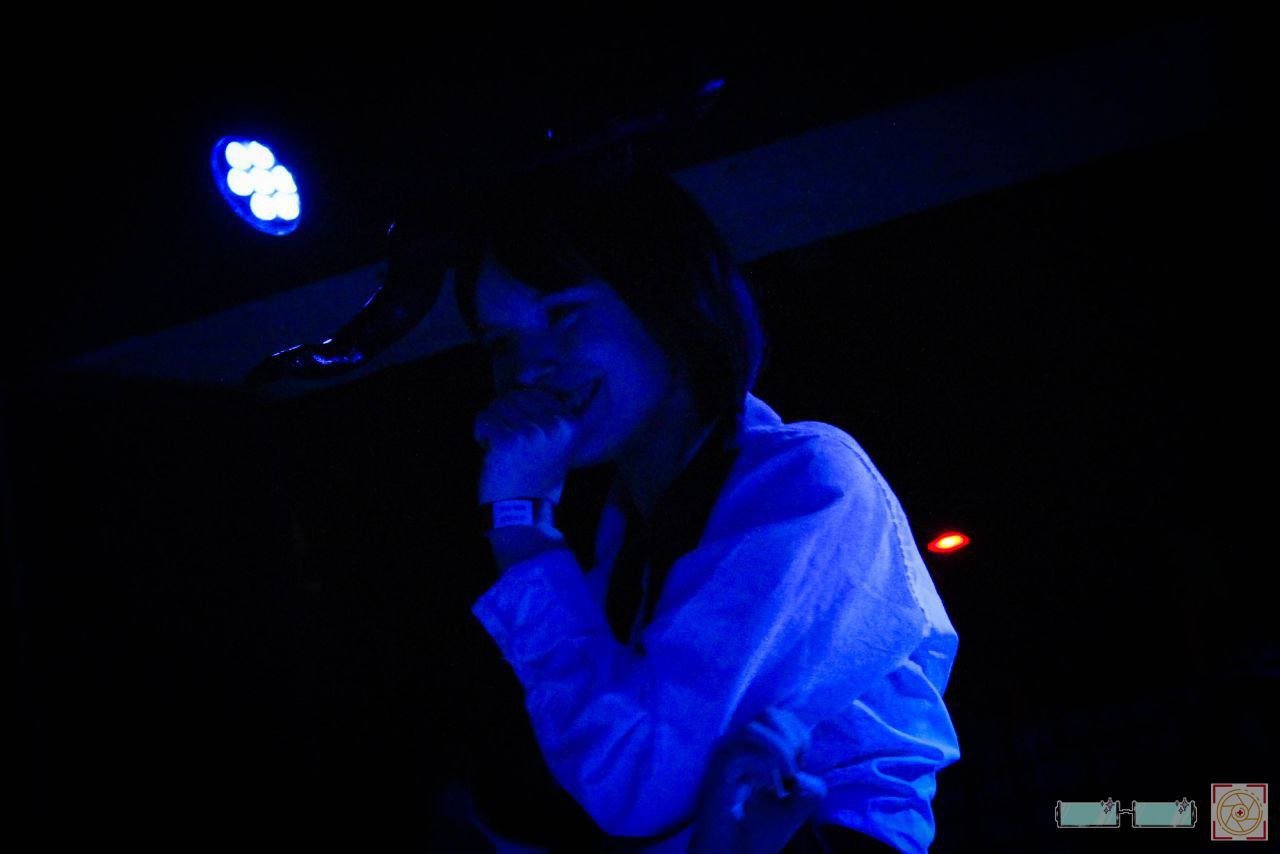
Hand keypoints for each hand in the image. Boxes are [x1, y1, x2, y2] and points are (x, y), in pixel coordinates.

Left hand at [474, 387, 578, 504]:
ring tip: (500, 446)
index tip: (522, 432)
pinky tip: (489, 449)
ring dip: (493, 424)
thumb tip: (540, 383)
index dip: (523, 409)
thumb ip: (554, 418)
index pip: (539, 393)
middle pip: (517, 395)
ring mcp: (530, 431)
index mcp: (570, 423)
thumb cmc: (539, 481)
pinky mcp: (507, 439)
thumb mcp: (560, 447)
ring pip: (498, 405)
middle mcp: (553, 424)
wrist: (522, 513)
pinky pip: (484, 419)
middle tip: (509, 441)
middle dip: (506, 414)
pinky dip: (481, 433)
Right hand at [689, 706, 826, 853]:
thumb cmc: (758, 834)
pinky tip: (769, 786)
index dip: (797, 735)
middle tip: (792, 772)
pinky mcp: (717, 772)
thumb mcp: (796, 809)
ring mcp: (725, 757)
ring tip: (784, 779)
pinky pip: (743, 751)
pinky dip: (766, 764)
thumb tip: (803, 776)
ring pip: (756, 728)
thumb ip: (811, 788)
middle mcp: (738, 747)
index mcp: (754, 750)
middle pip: (769, 713)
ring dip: (781, 751)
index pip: (779, 717)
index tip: (799, 768)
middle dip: (792, 739)